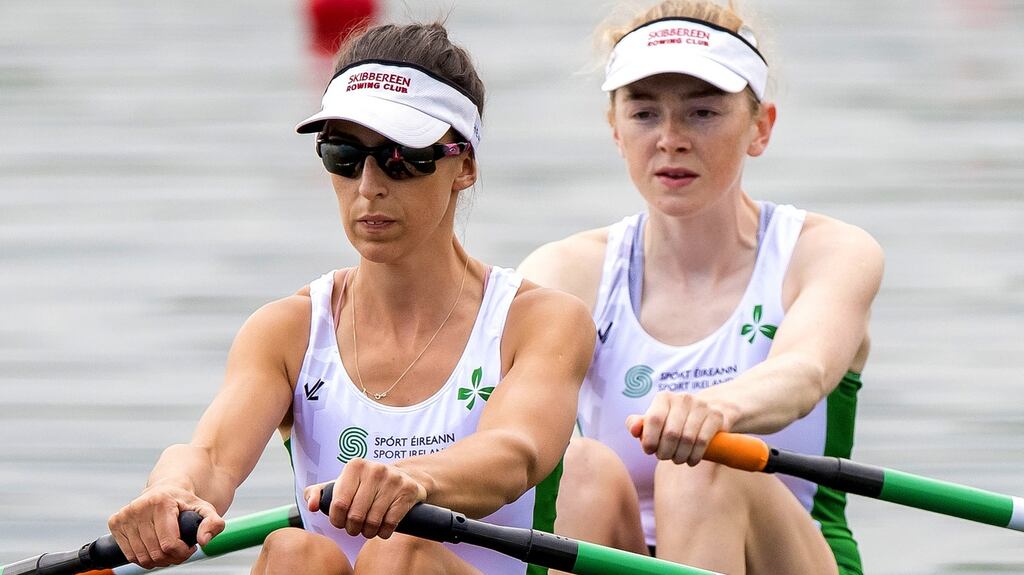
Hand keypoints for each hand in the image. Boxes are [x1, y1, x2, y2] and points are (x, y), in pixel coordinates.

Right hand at [107, 485, 223, 568]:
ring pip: (141, 557)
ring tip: (168, 549)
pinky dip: (143, 558)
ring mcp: (124, 514)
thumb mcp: (206, 509)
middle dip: (171, 558)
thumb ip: (213, 523)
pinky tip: (154, 547)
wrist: (166, 489)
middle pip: (155, 552)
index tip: (190, 548)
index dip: (182, 553)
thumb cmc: (186, 502)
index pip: (169, 544)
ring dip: (157, 561)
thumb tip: (203, 541)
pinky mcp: (115, 522)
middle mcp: (139, 506)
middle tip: (180, 551)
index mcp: (160, 501)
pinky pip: (128, 555)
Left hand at [304, 458, 426, 539]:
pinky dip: (384, 533)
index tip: (341, 522)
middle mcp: (374, 469)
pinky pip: (390, 523)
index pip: (338, 505)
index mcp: (354, 466)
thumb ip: (318, 493)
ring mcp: (393, 480)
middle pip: (355, 516)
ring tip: (368, 529)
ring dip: (368, 532)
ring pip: (373, 522)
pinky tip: (382, 529)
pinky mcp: (408, 491)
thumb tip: (312, 506)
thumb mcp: (341, 485)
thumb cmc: (364, 485)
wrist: (403, 477)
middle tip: (355, 529)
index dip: (337, 521)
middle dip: (353, 529)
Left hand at [626, 391, 730, 465]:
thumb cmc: (674, 420)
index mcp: (664, 398)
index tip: (649, 451)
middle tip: (664, 457)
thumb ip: (639, 424)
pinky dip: (694, 456)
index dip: (649, 439)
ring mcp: (701, 406)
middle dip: (665, 452)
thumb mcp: (656, 420)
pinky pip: (703, 441)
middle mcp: (682, 398)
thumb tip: (633, 430)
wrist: (708, 411)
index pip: (654, 419)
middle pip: (671, 433)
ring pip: (687, 439)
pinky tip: (691, 461)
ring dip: (679, 456)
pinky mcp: (716, 416)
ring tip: (677, 460)